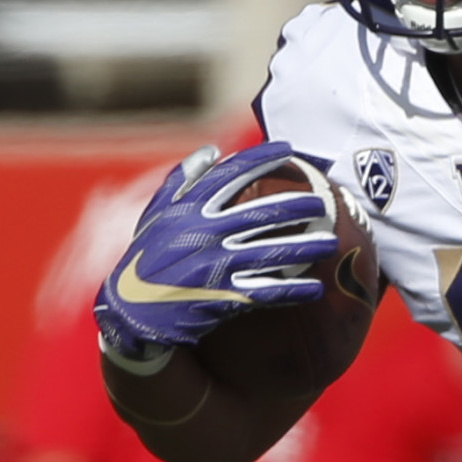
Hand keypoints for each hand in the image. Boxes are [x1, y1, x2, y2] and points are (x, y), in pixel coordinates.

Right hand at [94, 142, 339, 361]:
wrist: (130, 312)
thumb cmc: (145, 260)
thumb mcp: (155, 215)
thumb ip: (182, 181)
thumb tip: (213, 150)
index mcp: (188, 210)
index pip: (230, 175)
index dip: (262, 159)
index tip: (289, 149)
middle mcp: (204, 233)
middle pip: (262, 212)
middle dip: (297, 205)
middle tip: (322, 203)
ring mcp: (215, 266)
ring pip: (270, 251)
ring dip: (304, 246)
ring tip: (331, 242)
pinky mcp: (222, 298)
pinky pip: (266, 292)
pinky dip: (292, 290)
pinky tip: (316, 289)